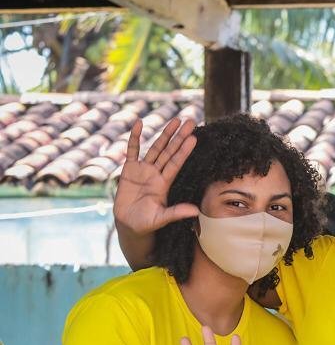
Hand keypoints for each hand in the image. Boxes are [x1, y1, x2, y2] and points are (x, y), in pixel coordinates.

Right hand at [114, 118, 199, 235]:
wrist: (130, 224)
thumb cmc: (147, 223)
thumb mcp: (162, 218)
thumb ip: (177, 212)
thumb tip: (196, 211)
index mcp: (165, 183)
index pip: (176, 163)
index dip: (184, 151)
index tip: (194, 138)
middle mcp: (156, 174)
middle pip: (169, 151)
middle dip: (179, 137)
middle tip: (190, 121)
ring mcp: (143, 170)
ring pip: (155, 148)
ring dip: (164, 134)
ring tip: (175, 120)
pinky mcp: (129, 170)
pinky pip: (132, 151)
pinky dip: (134, 138)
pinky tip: (139, 124)